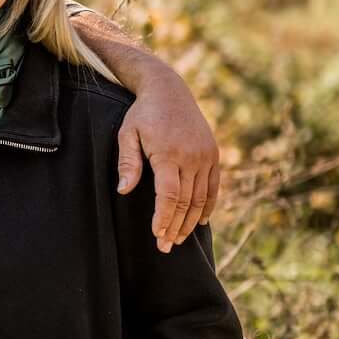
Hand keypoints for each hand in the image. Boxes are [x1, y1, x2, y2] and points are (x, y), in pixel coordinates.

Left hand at [115, 71, 220, 251]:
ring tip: (179, 239)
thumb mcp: (127, 134)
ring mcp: (206, 156)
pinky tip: (201, 221)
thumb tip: (124, 191)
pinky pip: (214, 186)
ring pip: (201, 198)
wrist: (169, 91)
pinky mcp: (213, 154)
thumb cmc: (142, 115)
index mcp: (169, 153)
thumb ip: (128, 162)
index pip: (169, 195)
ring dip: (191, 222)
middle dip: (175, 227)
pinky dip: (209, 206)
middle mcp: (191, 157)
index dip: (164, 218)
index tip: (158, 235)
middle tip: (166, 247)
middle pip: (185, 202)